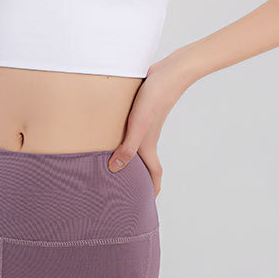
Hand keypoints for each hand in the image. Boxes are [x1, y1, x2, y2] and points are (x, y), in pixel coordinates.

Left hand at [107, 52, 192, 197]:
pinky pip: (130, 127)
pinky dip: (123, 134)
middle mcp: (147, 136)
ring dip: (129, 154)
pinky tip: (110, 129)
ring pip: (136, 143)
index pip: (154, 172)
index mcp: (148, 144)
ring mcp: (144, 122)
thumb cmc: (153, 100)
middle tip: (125, 186)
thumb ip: (127, 148)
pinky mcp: (140, 108)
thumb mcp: (138, 125)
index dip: (152, 189)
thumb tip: (114, 170)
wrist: (167, 74)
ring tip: (114, 160)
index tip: (148, 203)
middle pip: (144, 160)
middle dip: (137, 175)